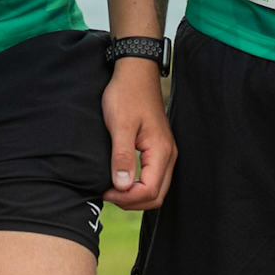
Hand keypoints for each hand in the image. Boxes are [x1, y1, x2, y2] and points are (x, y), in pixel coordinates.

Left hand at [102, 59, 175, 210]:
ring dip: (135, 195)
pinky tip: (120, 179)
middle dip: (132, 201)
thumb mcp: (120, 125)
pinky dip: (138, 186)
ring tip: (112, 188)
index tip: (105, 191)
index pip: (150, 191)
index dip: (127, 198)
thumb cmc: (127, 95)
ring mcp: (165, 153)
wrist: (135, 73)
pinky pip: (153, 178)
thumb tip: (123, 186)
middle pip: (157, 196)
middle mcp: (168, 155)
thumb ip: (122, 156)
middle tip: (107, 193)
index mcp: (161, 151)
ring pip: (156, 189)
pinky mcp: (158, 149)